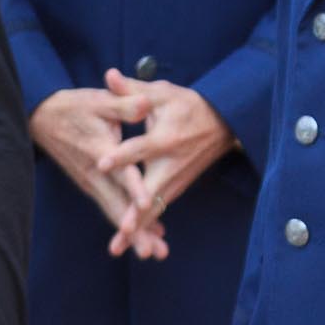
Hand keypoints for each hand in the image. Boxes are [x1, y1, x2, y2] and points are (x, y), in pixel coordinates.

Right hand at [29, 87, 168, 259]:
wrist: (41, 117)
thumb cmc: (73, 107)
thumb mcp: (98, 100)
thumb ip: (123, 104)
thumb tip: (143, 104)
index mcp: (100, 150)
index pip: (120, 172)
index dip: (133, 187)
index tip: (146, 205)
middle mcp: (95, 173)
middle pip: (117, 205)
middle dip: (135, 230)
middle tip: (153, 251)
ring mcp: (91, 182)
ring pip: (114, 211)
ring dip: (133, 234)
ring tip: (153, 252)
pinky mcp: (91, 184)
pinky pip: (111, 207)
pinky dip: (126, 223)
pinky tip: (146, 235)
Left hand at [95, 70, 236, 255]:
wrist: (224, 122)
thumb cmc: (187, 105)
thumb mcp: (162, 94)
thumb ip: (133, 91)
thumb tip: (109, 75)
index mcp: (165, 138)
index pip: (138, 148)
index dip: (120, 155)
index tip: (101, 163)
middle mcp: (170, 164)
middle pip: (150, 192)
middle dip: (136, 213)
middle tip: (121, 230)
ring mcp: (174, 180)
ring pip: (154, 208)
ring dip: (140, 229)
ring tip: (120, 248)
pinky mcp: (175, 188)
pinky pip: (158, 211)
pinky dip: (148, 229)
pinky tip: (136, 248)